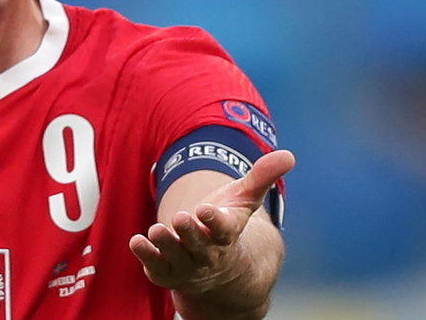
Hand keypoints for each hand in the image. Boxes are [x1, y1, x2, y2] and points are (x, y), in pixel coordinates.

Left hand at [128, 149, 294, 294]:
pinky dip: (146, 256)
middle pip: (199, 245)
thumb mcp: (243, 200)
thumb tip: (289, 155)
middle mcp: (208, 253)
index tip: (205, 209)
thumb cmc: (226, 224)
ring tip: (156, 230)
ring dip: (166, 245)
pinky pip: (156, 266)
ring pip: (177, 257)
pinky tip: (136, 241)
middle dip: (190, 233)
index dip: (215, 220)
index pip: (224, 229)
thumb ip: (262, 177)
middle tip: (180, 217)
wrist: (216, 266)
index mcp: (226, 234)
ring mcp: (187, 264)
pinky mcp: (166, 271)